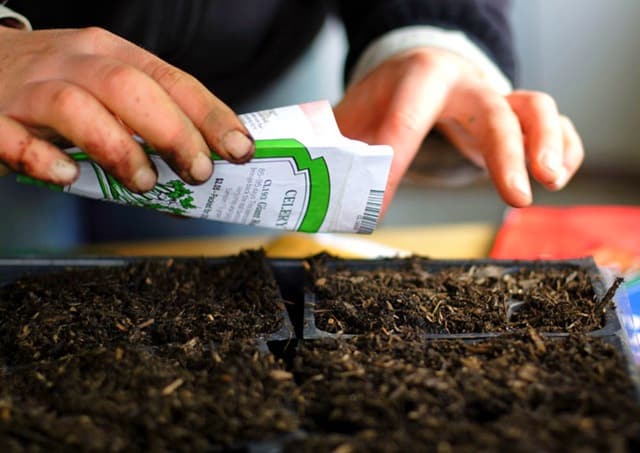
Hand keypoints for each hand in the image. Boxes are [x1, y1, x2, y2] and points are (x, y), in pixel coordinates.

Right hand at [0, 26, 254, 191]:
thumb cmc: (53, 88)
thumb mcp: (103, 90)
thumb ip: (146, 122)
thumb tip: (199, 172)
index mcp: (110, 54)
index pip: (171, 79)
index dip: (210, 114)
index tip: (240, 148)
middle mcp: (72, 63)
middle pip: (129, 88)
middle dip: (173, 132)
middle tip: (197, 172)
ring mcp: (28, 88)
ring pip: (76, 107)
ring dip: (118, 148)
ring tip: (143, 182)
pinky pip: (13, 137)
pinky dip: (43, 158)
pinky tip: (67, 176)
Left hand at [334, 48, 583, 212]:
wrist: (423, 74)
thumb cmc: (388, 97)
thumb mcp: (355, 115)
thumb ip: (338, 149)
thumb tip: (318, 195)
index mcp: (420, 75)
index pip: (410, 115)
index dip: (395, 160)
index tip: (379, 205)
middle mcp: (467, 82)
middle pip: (494, 110)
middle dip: (506, 154)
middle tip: (514, 198)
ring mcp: (496, 97)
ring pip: (537, 108)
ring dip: (550, 143)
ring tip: (551, 182)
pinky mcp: (515, 116)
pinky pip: (556, 124)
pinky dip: (566, 147)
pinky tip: (557, 177)